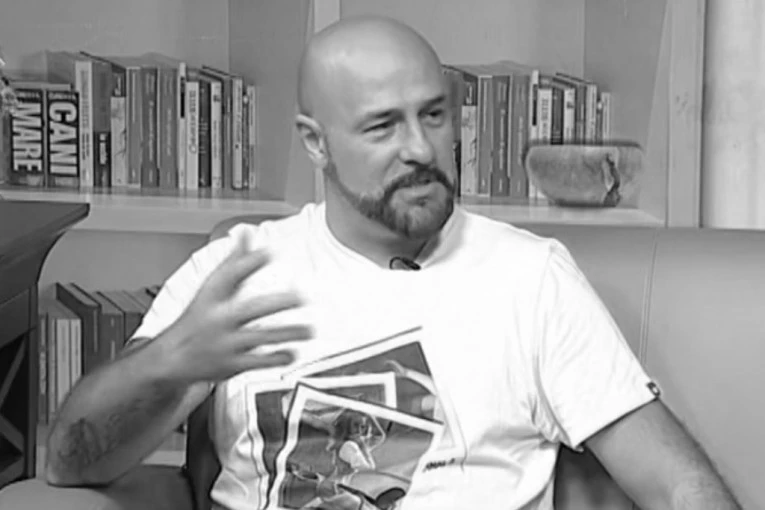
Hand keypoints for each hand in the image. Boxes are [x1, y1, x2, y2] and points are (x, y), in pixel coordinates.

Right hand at [162, 237, 312, 383]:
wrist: (172, 359)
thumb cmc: (198, 318)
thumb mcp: (211, 289)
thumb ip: (234, 262)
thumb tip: (246, 233)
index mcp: (212, 297)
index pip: (228, 276)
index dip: (248, 263)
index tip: (268, 253)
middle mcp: (218, 319)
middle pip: (248, 310)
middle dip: (275, 304)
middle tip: (300, 298)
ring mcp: (226, 343)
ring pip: (259, 338)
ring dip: (286, 333)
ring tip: (308, 330)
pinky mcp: (233, 364)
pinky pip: (258, 362)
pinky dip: (277, 358)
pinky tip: (293, 353)